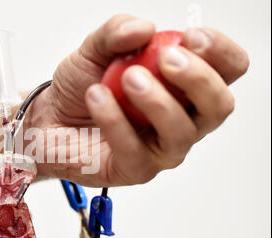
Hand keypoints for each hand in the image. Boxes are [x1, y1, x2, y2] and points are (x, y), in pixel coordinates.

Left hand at [27, 15, 248, 186]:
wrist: (49, 118)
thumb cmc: (81, 87)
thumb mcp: (95, 49)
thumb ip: (117, 32)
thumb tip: (144, 29)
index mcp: (182, 85)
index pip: (226, 70)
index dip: (219, 52)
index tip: (192, 37)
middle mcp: (180, 118)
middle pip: (218, 105)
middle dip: (198, 78)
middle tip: (166, 58)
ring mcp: (160, 147)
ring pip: (182, 132)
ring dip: (158, 101)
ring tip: (128, 78)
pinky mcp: (135, 168)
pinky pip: (135, 150)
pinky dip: (115, 120)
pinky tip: (97, 98)